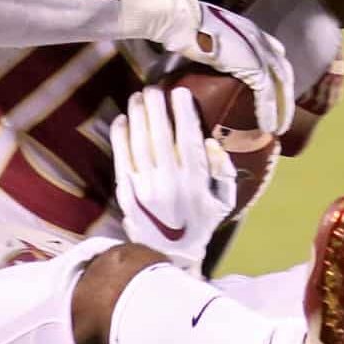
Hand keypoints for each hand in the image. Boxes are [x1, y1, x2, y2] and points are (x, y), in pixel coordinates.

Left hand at [111, 86, 235, 273]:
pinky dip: (120, 139)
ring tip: (137, 97)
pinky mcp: (127, 194)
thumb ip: (222, 172)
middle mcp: (170, 182)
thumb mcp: (223, 201)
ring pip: (140, 144)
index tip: (180, 93)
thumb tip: (211, 143)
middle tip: (153, 88)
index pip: (189, 139)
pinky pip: (122, 160)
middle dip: (156, 109)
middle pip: (161, 137)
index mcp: (196, 181)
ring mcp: (146, 187)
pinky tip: (121, 121)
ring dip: (138, 118)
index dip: (184, 114)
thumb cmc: (201, 224)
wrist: (171, 255)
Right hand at [154, 0, 296, 135]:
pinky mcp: (255, 66)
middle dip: (285, 95)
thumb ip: (197, 60)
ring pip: (281, 85)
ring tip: (278, 128)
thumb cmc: (180, 30)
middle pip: (282, 71)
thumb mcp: (197, 45)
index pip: (273, 52)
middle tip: (282, 115)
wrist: (181, 22)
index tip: (275, 90)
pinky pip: (267, 95)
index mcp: (249, 31)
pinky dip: (269, 112)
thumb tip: (166, 77)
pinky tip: (269, 127)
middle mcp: (259, 39)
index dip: (276, 72)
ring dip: (282, 108)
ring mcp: (260, 51)